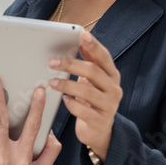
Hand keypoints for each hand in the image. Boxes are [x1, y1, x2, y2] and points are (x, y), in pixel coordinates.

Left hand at [49, 32, 121, 161]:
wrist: (98, 129)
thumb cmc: (92, 99)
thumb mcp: (92, 79)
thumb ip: (89, 60)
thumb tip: (81, 38)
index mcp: (112, 75)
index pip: (104, 57)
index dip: (93, 45)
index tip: (81, 35)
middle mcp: (114, 89)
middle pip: (93, 72)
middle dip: (71, 65)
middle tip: (52, 62)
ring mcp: (109, 106)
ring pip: (87, 92)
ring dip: (66, 85)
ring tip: (51, 82)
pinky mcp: (100, 122)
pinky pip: (84, 111)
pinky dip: (72, 104)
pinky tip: (64, 100)